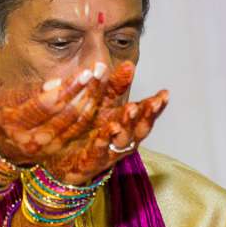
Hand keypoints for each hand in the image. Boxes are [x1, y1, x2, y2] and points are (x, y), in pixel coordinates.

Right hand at [0, 66, 108, 171]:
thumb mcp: (5, 98)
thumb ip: (30, 90)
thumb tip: (56, 83)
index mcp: (14, 123)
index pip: (48, 104)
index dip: (69, 88)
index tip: (85, 72)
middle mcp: (31, 140)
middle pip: (67, 115)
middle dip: (87, 91)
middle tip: (101, 71)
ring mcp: (46, 149)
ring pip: (76, 125)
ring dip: (93, 101)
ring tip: (103, 79)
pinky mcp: (56, 152)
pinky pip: (79, 132)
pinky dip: (91, 114)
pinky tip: (100, 97)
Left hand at [45, 65, 168, 187]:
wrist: (61, 161)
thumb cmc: (82, 131)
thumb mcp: (97, 104)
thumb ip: (111, 86)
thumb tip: (125, 64)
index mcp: (122, 122)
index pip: (141, 112)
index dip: (153, 104)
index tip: (164, 94)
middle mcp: (120, 138)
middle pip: (138, 127)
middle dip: (147, 114)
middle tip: (154, 102)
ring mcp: (108, 151)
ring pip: (123, 139)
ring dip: (128, 124)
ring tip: (130, 108)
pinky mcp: (91, 162)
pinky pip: (98, 152)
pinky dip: (104, 141)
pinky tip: (108, 129)